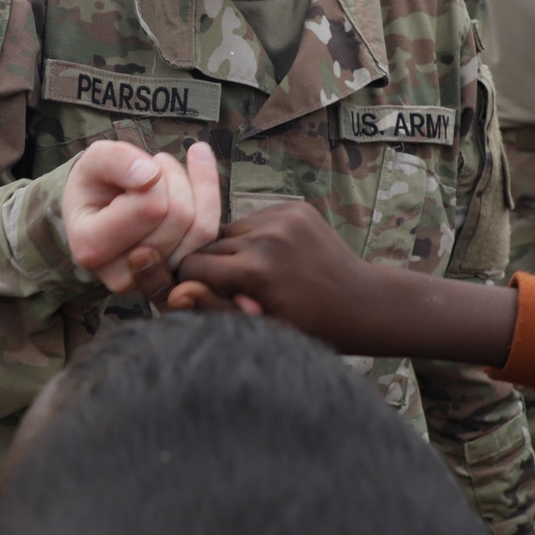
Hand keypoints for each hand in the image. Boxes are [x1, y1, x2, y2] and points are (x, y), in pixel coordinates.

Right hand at [63, 141, 220, 291]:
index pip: (149, 207)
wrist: (98, 209)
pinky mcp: (177, 274)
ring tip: (167, 172)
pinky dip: (209, 197)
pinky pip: (209, 236)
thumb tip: (150, 175)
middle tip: (157, 163)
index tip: (140, 165)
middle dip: (175, 179)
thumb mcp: (94, 160)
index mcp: (91, 246)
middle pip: (178, 218)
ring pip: (200, 229)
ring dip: (194, 187)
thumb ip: (116, 160)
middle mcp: (120, 274)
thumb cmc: (95, 183)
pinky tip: (198, 170)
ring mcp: (153, 279)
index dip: (155, 177)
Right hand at [170, 202, 379, 348]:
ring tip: (257, 275)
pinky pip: (253, 219)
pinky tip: (275, 258)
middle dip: (213, 268)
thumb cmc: (310, 327)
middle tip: (237, 291)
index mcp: (256, 270)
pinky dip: (254, 236)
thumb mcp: (261, 329)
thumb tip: (172, 293)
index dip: (195, 286)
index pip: (191, 267)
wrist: (362, 302)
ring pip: (229, 230)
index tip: (209, 300)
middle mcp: (267, 236)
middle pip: (209, 246)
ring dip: (233, 250)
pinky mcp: (294, 206)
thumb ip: (214, 309)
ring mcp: (283, 216)